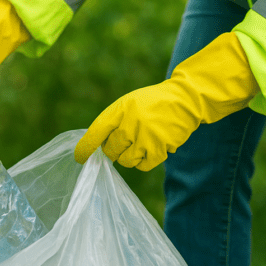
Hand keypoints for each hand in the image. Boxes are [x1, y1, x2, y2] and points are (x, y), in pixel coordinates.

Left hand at [74, 32, 259, 170]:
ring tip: (140, 144)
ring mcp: (144, 137)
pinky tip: (151, 149)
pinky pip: (141, 166)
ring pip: (125, 161)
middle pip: (110, 150)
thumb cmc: (153, 104)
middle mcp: (130, 123)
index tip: (80, 157)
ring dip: (129, 157)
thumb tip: (99, 149)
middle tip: (126, 142)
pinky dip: (144, 161)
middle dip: (114, 150)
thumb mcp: (129, 104)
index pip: (96, 132)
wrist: (185, 100)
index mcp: (119, 109)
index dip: (85, 148)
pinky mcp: (158, 148)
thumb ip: (113, 123)